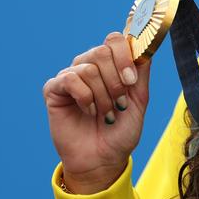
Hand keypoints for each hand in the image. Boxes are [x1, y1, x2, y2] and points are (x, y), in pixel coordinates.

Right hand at [43, 32, 150, 193]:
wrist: (103, 159)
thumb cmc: (122, 130)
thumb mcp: (140, 99)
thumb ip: (141, 72)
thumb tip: (144, 46)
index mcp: (111, 64)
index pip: (115, 39)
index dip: (125, 56)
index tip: (132, 81)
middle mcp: (90, 65)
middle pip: (102, 51)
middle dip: (115, 80)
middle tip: (120, 103)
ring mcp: (72, 75)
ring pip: (89, 68)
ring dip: (103, 95)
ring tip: (106, 113)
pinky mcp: (54, 89)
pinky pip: (70, 79)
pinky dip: (85, 97)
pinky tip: (89, 112)